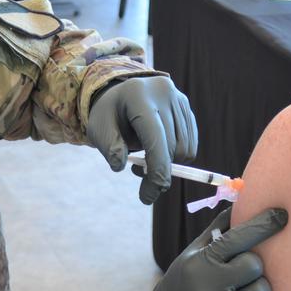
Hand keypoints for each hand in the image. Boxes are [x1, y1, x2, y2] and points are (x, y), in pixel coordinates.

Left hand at [88, 77, 196, 203]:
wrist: (120, 93)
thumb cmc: (108, 115)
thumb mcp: (99, 129)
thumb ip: (109, 148)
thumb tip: (119, 166)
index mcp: (138, 97)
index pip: (156, 139)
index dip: (156, 171)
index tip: (147, 197)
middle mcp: (164, 93)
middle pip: (173, 148)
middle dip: (158, 172)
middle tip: (137, 173)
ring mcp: (178, 98)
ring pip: (185, 150)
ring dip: (168, 164)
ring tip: (145, 158)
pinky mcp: (186, 106)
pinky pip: (190, 144)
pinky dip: (177, 156)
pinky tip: (158, 149)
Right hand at [149, 208, 287, 290]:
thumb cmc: (187, 280)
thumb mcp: (194, 252)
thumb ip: (219, 230)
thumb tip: (243, 200)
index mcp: (202, 262)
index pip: (239, 238)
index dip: (264, 224)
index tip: (282, 215)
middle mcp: (210, 286)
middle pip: (254, 265)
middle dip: (252, 266)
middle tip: (240, 273)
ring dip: (258, 290)